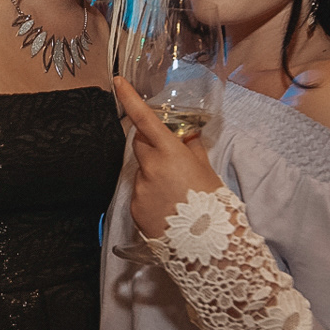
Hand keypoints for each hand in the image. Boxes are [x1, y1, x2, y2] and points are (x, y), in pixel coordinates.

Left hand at [114, 77, 222, 239]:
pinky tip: (168, 207)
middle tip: (172, 157)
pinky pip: (140, 192)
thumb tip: (186, 134)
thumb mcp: (207, 170)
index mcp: (169, 153)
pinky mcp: (134, 208)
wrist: (206, 246)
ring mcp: (139, 189)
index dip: (129, 99)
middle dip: (152, 145)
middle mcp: (150, 168)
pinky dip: (151, 194)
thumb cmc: (212, 206)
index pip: (144, 120)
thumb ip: (192, 148)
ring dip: (153, 173)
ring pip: (142, 170)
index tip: (117, 83)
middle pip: (141, 144)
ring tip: (175, 192)